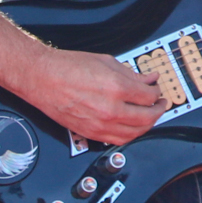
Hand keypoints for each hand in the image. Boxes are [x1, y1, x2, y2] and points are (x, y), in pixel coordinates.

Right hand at [22, 46, 164, 142]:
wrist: (41, 78)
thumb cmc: (67, 67)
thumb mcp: (106, 62)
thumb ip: (132, 73)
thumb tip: (149, 79)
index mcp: (116, 87)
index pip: (150, 96)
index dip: (156, 92)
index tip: (156, 89)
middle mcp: (110, 109)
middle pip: (148, 117)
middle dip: (158, 109)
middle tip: (160, 103)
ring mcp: (100, 124)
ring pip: (136, 132)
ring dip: (148, 124)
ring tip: (150, 115)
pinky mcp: (90, 133)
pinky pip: (119, 140)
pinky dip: (131, 135)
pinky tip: (133, 126)